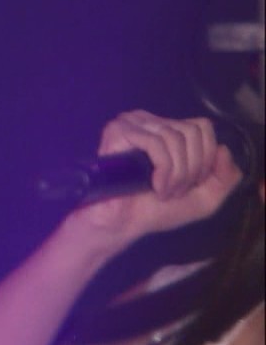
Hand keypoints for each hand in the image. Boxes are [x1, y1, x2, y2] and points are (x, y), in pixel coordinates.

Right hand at [68, 111, 241, 243]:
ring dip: (177, 173)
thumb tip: (223, 149)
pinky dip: (164, 170)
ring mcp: (131, 123)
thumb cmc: (157, 210)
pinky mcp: (118, 132)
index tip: (191, 184)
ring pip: (176, 138)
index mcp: (166, 129)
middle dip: (192, 167)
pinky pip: (156, 144)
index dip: (205, 158)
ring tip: (164, 192)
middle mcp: (148, 120)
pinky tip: (156, 187)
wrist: (121, 224)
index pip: (201, 126)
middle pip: (192, 131)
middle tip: (177, 191)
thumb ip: (226, 176)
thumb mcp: (205, 197)